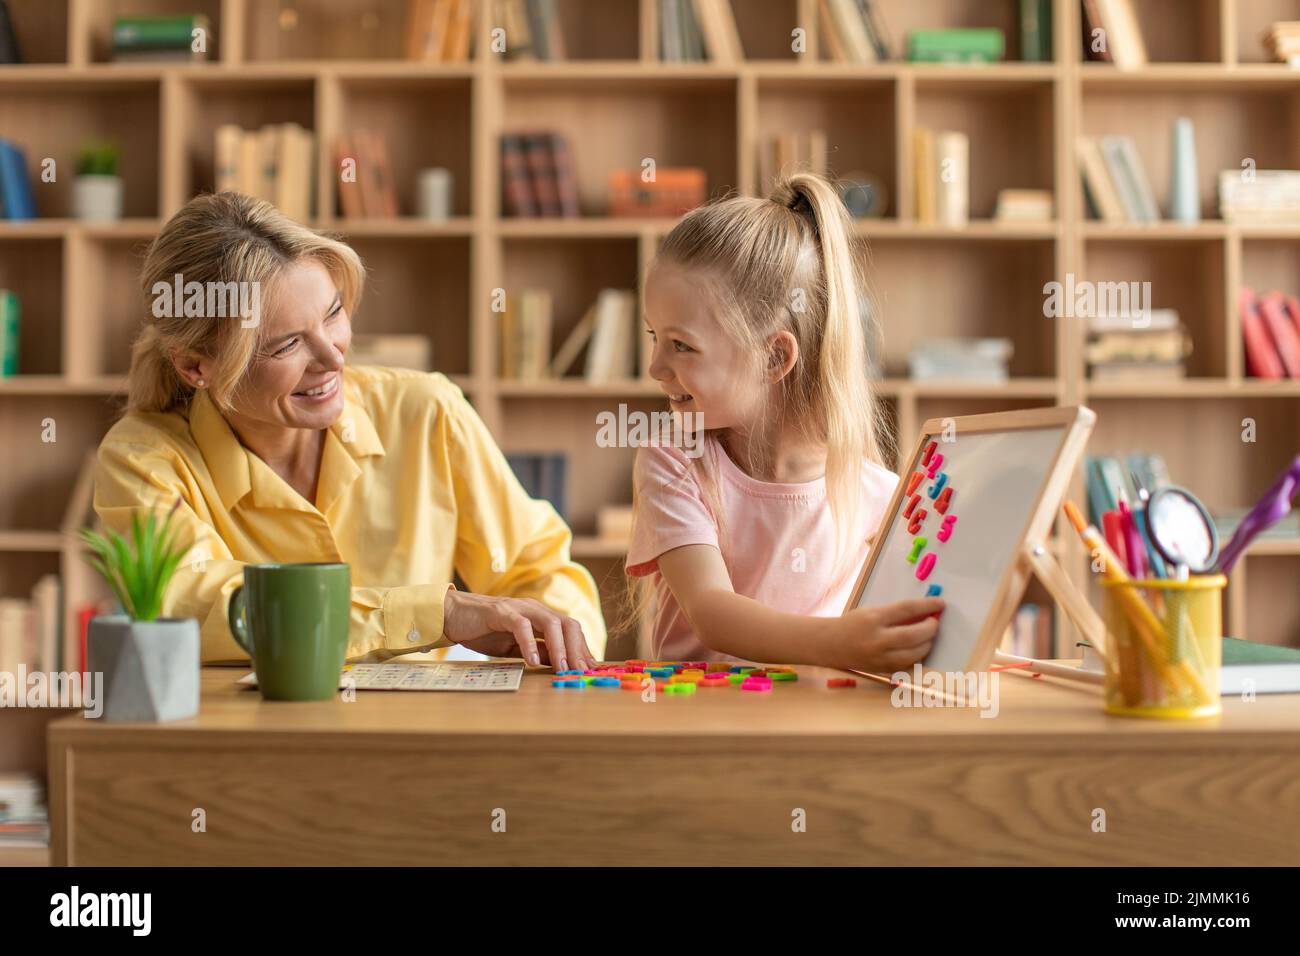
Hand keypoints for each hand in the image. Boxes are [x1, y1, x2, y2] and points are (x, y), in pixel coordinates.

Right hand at [442, 590, 596, 670]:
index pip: (570, 630)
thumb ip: (536, 651)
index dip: (582, 648)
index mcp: (540, 617)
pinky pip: (521, 626)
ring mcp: (519, 609)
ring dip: (560, 647)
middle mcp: (535, 609)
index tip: (591, 669)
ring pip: (550, 623)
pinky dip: (529, 643)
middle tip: (581, 671)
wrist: (453, 615)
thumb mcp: (515, 646)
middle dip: (577, 648)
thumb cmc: (484, 631)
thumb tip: (557, 665)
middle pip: (567, 624)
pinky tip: (532, 661)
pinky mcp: (500, 612)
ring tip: (563, 668)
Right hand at [830, 597, 943, 673]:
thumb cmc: (852, 624)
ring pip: (915, 654)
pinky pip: (908, 664)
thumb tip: (924, 612)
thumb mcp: (873, 612)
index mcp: (874, 619)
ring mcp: (880, 658)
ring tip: (927, 635)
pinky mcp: (884, 671)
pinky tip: (917, 648)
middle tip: (934, 621)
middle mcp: (877, 640)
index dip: (927, 606)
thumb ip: (897, 614)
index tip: (940, 603)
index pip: (907, 609)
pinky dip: (917, 655)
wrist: (831, 645)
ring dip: (927, 643)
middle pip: (914, 635)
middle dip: (931, 627)